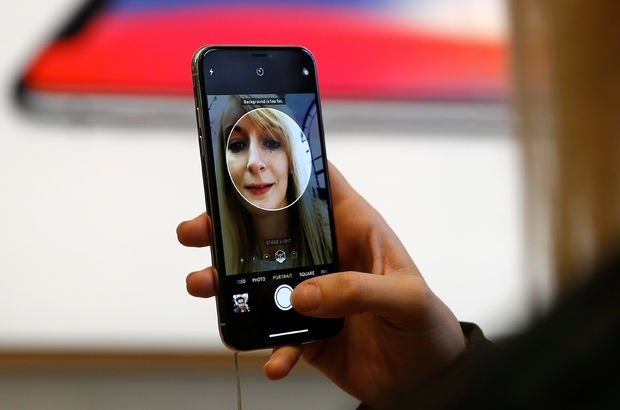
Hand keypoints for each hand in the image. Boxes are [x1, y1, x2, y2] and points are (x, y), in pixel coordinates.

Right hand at [177, 163, 464, 408]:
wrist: (425, 379)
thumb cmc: (426, 325)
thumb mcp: (405, 298)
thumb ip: (358, 291)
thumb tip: (302, 295)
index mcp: (353, 230)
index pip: (317, 185)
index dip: (283, 166)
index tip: (243, 160)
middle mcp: (327, 257)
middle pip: (270, 232)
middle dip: (229, 228)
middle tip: (197, 232)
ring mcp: (312, 294)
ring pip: (260, 280)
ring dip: (229, 284)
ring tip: (206, 286)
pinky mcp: (306, 331)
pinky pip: (276, 336)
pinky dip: (268, 348)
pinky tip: (272, 361)